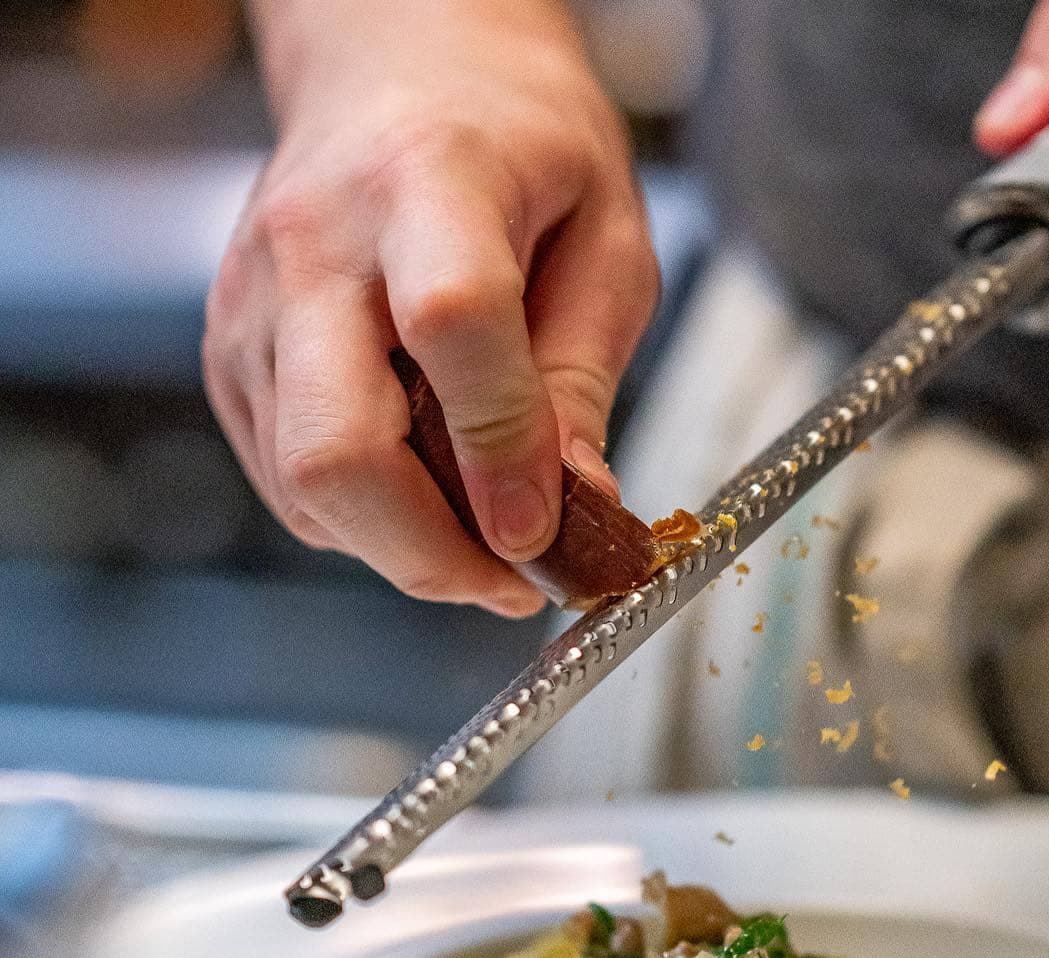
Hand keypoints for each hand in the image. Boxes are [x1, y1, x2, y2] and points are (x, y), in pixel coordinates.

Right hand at [205, 0, 658, 612]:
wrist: (398, 73)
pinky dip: (365, 522)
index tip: (546, 538)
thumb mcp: (604, 237)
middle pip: (336, 446)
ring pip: (306, 487)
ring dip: (406, 548)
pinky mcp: (231, 355)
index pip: (452, 328)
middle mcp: (317, 244)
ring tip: (483, 531)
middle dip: (432, 555)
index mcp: (429, 184)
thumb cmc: (517, 145)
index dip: (501, 453)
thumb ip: (583, 377)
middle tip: (514, 582)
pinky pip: (291, 485)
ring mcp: (254, 304)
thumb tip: (576, 510)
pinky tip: (425, 491)